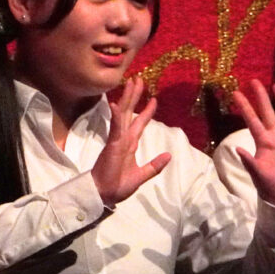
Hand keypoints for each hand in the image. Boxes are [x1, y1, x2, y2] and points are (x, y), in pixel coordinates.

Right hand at [91, 76, 170, 205]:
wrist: (105, 194)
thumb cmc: (118, 185)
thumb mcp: (142, 175)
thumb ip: (154, 166)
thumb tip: (169, 156)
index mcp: (130, 144)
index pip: (140, 123)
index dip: (147, 111)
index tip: (154, 99)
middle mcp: (124, 138)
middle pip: (130, 112)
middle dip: (135, 96)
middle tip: (138, 79)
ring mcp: (117, 140)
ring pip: (123, 114)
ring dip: (127, 98)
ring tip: (131, 82)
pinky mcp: (113, 145)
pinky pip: (116, 128)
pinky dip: (117, 116)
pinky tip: (117, 104)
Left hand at [232, 80, 274, 206]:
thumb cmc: (270, 186)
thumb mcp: (258, 175)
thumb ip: (249, 162)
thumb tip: (237, 149)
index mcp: (263, 142)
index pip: (252, 120)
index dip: (245, 107)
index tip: (236, 93)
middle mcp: (274, 137)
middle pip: (267, 112)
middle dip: (261, 97)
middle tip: (254, 81)